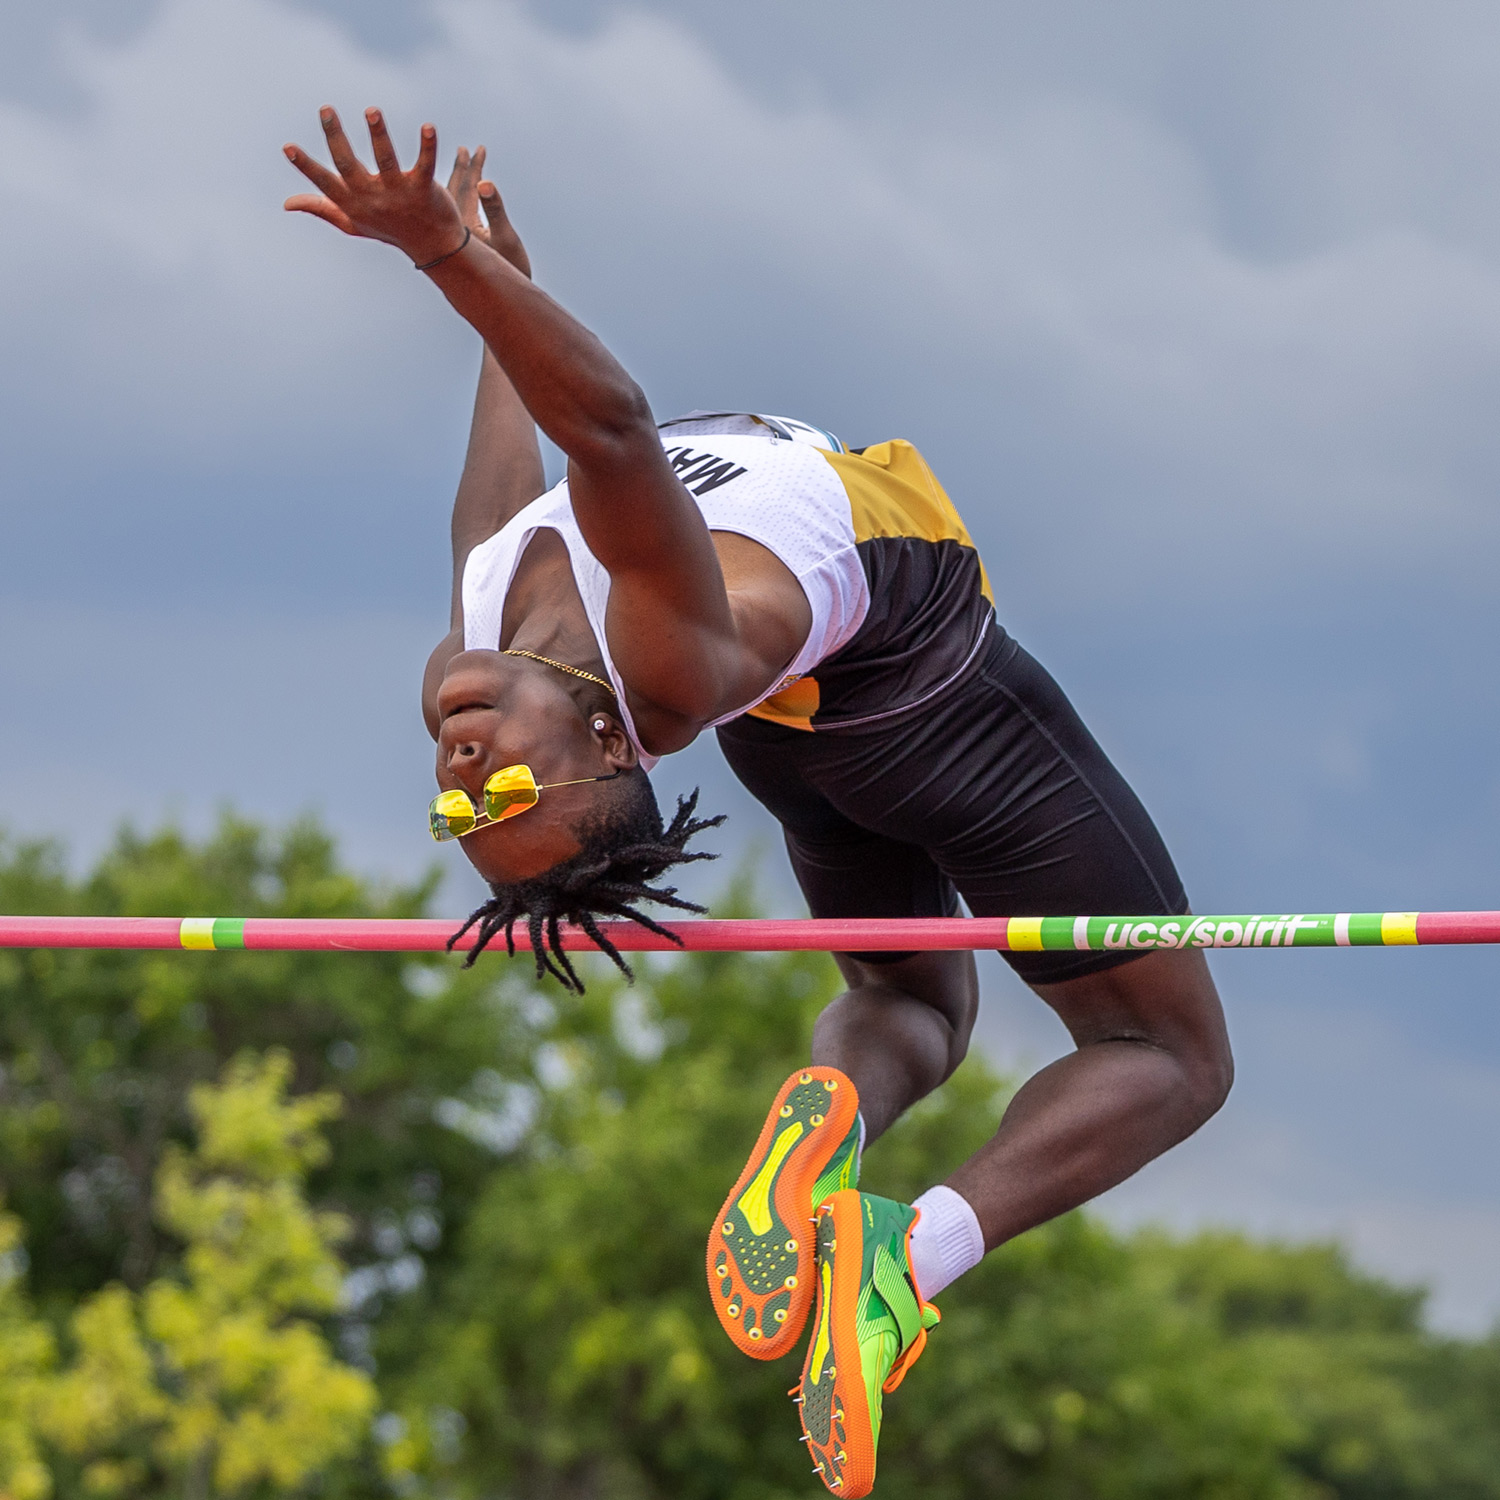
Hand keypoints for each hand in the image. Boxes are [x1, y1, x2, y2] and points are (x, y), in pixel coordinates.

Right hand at [284, 107, 466, 266]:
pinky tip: (428, 127)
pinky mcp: (424, 190)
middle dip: (336, 137)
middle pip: (349, 166)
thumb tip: (286, 204)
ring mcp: (399, 194)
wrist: (433, 247)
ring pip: (386, 161)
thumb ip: (321, 208)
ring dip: (379, 135)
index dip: (306, 167)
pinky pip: (425, 165)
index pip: (325, 183)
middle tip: (326, 109)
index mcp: (353, 202)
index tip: (288, 147)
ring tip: (372, 111)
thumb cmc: (388, 230)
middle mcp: (373, 198)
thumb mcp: (352, 222)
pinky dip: (427, 147)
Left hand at [445, 145, 531, 279]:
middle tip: (463, 151)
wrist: (505, 298)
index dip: (471, 168)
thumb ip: (494, 208)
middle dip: (462, 171)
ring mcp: (457, 237)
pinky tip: (467, 198)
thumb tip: (484, 183)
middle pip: (455, 192)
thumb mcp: (505, 237)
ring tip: (464, 168)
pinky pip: (458, 215)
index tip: (475, 149)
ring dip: (461, 184)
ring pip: (455, 204)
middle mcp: (454, 230)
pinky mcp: (463, 244)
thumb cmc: (510, 269)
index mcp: (461, 225)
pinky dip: (463, 201)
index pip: (464, 188)